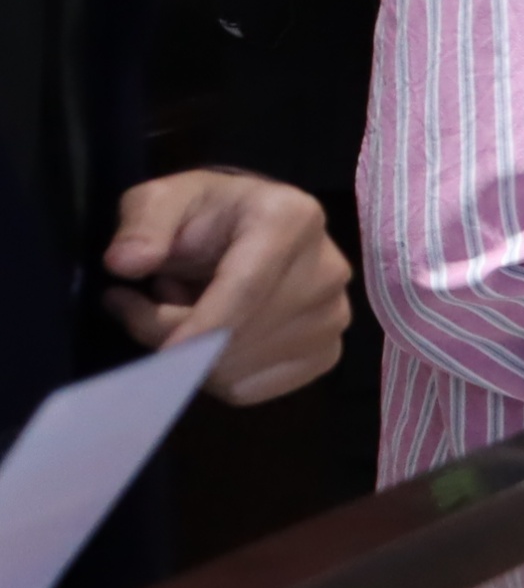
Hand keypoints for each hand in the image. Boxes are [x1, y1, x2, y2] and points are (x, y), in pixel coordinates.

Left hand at [100, 169, 351, 404]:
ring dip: (190, 356)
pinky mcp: (327, 353)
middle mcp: (327, 270)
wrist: (247, 229)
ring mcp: (334, 316)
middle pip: (239, 335)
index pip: (247, 289)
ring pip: (239, 369)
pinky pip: (251, 389)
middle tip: (134, 307)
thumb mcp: (162, 199)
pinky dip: (213, 375)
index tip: (158, 356)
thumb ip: (142, 225)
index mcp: (293, 219)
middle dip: (173, 337)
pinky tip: (210, 338)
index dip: (200, 328)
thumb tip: (126, 263)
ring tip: (181, 312)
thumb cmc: (203, 213)